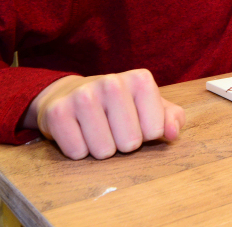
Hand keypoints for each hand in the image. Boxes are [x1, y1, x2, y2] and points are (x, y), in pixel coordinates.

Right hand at [24, 69, 185, 159]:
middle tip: (113, 128)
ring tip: (96, 130)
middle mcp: (112, 82)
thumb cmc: (118, 105)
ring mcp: (83, 95)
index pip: (155, 130)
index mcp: (139, 79)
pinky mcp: (58, 112)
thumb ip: (171, 118)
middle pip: (130, 143)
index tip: (135, 122)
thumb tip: (173, 133)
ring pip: (103, 151)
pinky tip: (78, 132)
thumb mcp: (149, 107)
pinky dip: (79, 150)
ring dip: (101, 149)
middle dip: (122, 144)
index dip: (146, 135)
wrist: (70, 94)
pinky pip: (77, 152)